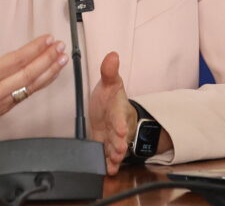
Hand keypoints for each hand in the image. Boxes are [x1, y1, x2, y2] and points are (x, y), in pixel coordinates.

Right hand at [0, 13, 67, 128]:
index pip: (17, 60)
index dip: (35, 49)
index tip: (47, 39)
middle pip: (28, 76)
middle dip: (48, 61)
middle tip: (61, 49)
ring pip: (28, 90)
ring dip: (47, 75)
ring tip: (60, 62)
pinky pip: (20, 98)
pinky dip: (34, 86)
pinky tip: (43, 77)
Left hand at [88, 51, 136, 175]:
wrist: (110, 109)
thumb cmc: (110, 96)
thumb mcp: (109, 82)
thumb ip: (109, 70)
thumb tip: (112, 54)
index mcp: (117, 108)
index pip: (119, 115)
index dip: (119, 122)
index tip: (120, 128)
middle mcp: (116, 125)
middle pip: (119, 135)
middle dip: (119, 143)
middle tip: (118, 149)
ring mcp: (111, 137)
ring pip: (114, 148)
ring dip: (114, 156)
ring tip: (113, 163)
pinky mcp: (104, 144)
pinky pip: (106, 155)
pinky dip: (107, 163)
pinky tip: (108, 170)